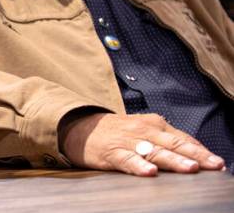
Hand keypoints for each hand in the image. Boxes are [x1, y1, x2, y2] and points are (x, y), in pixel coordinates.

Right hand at [60, 112, 225, 175]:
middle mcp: (143, 131)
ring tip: (190, 168)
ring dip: (173, 160)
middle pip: (173, 144)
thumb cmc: (117, 132)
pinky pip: (128, 160)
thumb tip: (198, 153)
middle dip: (195, 155)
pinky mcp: (112, 153)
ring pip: (154, 152)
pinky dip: (139, 166)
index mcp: (154, 124)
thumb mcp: (144, 130)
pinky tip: (150, 172)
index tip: (218, 163)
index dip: (201, 151)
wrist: (79, 127)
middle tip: (213, 165)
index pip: (183, 139)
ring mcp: (128, 141)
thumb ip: (168, 140)